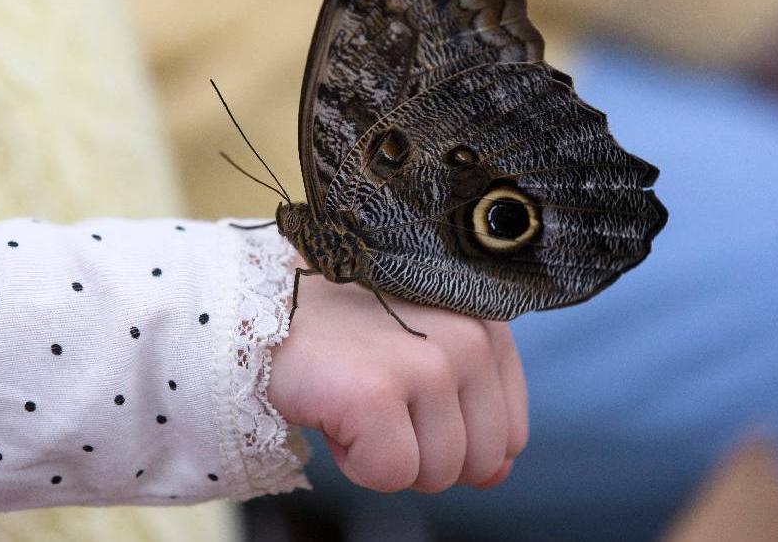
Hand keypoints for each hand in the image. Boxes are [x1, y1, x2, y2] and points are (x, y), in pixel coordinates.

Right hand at [267, 261, 528, 492]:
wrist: (267, 302)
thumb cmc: (347, 329)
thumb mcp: (424, 354)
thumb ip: (472, 411)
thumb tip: (498, 474)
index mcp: (487, 325)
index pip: (510, 436)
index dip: (453, 440)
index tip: (408, 403)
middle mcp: (468, 338)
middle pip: (478, 463)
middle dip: (423, 454)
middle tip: (377, 403)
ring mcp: (427, 364)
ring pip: (437, 474)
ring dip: (386, 455)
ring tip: (353, 400)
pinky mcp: (378, 392)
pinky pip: (390, 475)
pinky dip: (355, 462)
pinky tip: (335, 413)